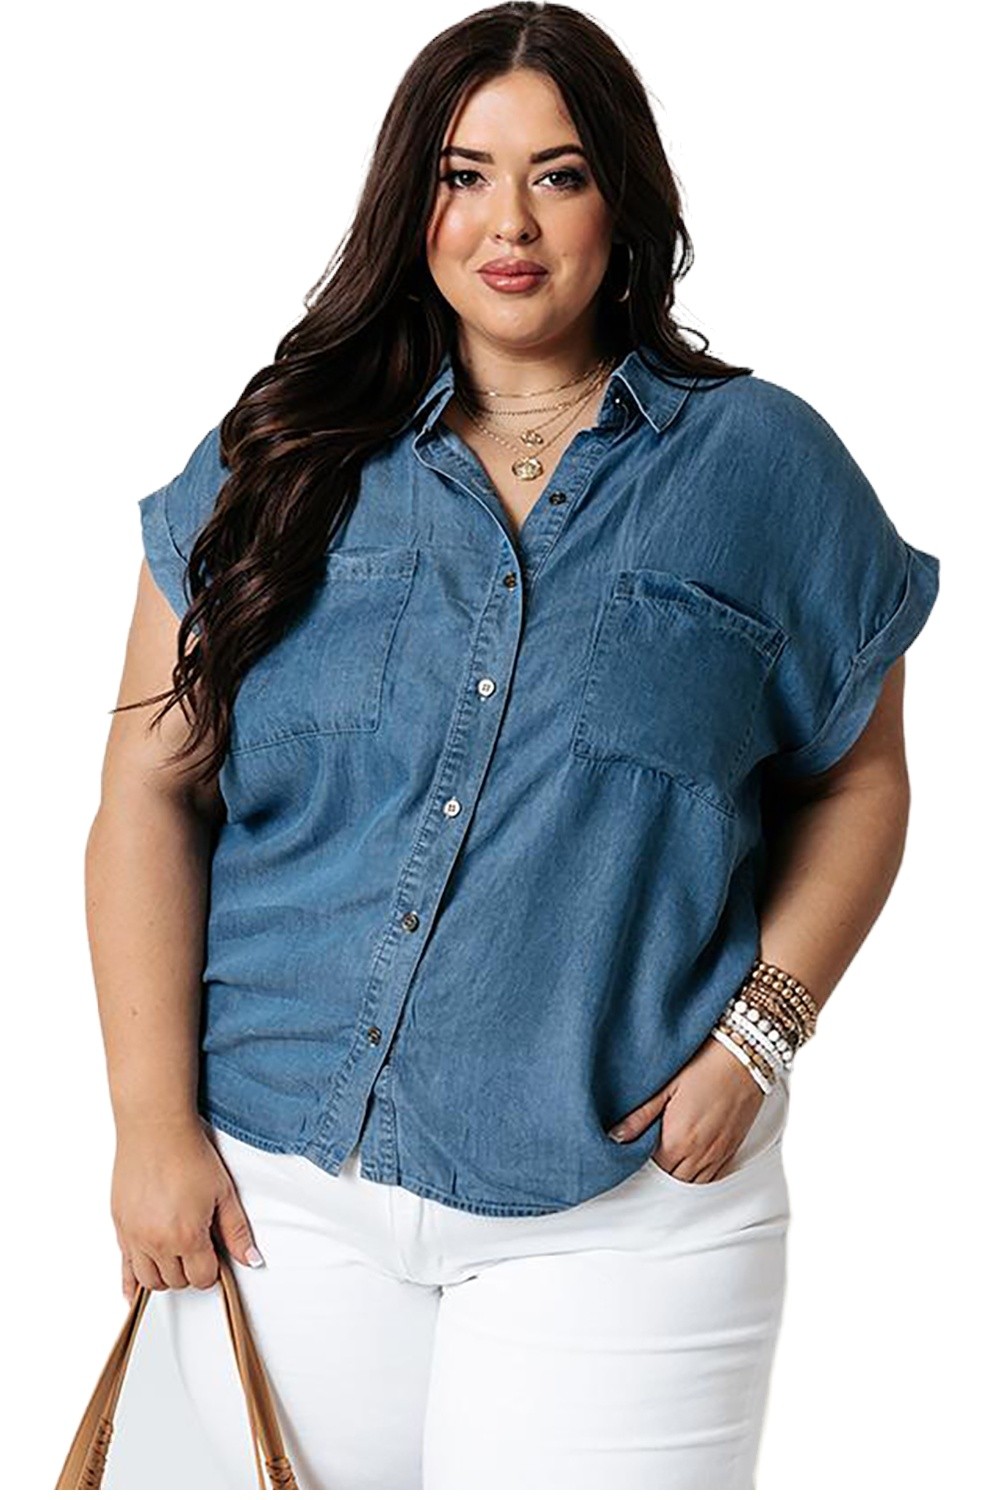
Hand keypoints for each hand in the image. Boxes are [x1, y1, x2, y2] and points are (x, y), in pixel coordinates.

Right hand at [112, 1117, 263, 1301]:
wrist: (156, 1130)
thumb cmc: (189, 1155)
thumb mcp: (223, 1193)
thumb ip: (236, 1231)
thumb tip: (251, 1260)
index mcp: (187, 1236)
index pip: (202, 1278)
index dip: (213, 1269)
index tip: (215, 1256)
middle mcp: (157, 1242)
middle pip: (176, 1281)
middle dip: (190, 1271)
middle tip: (198, 1249)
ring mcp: (134, 1236)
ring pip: (150, 1281)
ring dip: (165, 1276)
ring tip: (176, 1258)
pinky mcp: (120, 1227)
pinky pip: (123, 1269)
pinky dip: (130, 1283)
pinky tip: (133, 1292)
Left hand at [607, 1034, 764, 1183]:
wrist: (745, 1057)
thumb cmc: (706, 1064)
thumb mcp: (666, 1086)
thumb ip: (640, 1116)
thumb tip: (616, 1136)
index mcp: (678, 1140)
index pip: (652, 1169)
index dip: (641, 1162)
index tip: (636, 1152)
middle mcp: (699, 1153)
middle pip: (673, 1180)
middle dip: (660, 1172)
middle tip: (650, 1155)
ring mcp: (718, 1153)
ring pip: (695, 1183)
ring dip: (680, 1175)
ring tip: (670, 1158)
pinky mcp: (733, 1148)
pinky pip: (715, 1177)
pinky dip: (701, 1175)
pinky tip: (692, 1160)